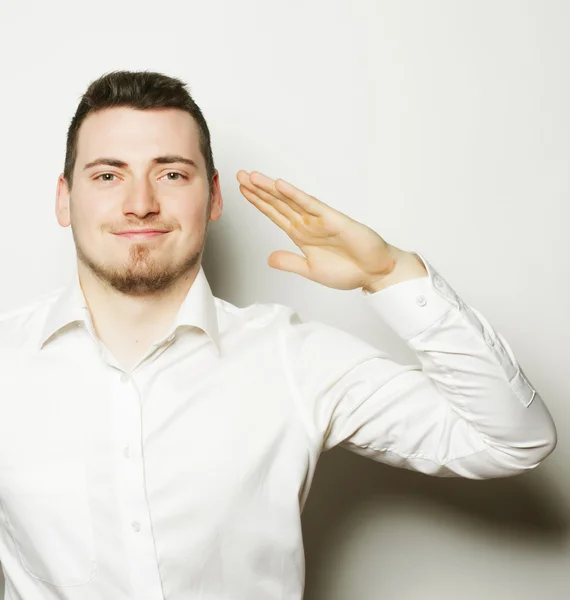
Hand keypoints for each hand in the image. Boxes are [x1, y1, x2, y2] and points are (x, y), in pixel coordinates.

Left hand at [236, 170, 406, 290]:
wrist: (374, 273)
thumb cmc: (348, 271)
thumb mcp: (311, 270)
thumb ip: (290, 262)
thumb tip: (269, 258)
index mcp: (301, 235)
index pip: (275, 214)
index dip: (258, 202)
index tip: (242, 191)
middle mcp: (307, 224)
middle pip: (277, 203)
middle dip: (258, 190)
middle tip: (240, 175)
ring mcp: (319, 220)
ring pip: (290, 200)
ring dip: (271, 188)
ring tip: (252, 177)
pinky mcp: (333, 220)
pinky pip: (310, 205)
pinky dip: (295, 195)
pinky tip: (280, 186)